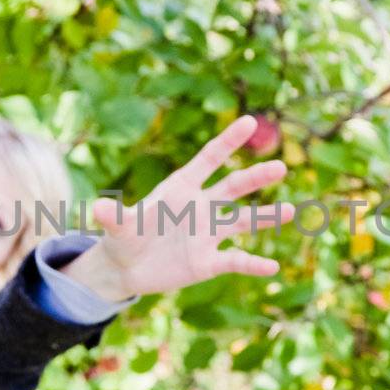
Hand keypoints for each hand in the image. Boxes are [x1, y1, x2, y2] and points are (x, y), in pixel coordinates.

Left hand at [58, 115, 297, 300]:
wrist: (126, 268)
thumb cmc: (123, 237)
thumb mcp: (117, 228)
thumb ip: (114, 217)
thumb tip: (97, 207)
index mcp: (181, 187)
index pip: (208, 159)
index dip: (227, 141)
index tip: (249, 121)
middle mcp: (201, 206)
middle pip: (233, 187)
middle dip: (255, 177)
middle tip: (280, 167)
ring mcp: (208, 233)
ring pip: (243, 221)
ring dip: (266, 217)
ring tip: (291, 211)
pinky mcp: (209, 261)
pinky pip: (236, 260)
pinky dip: (253, 263)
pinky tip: (272, 266)